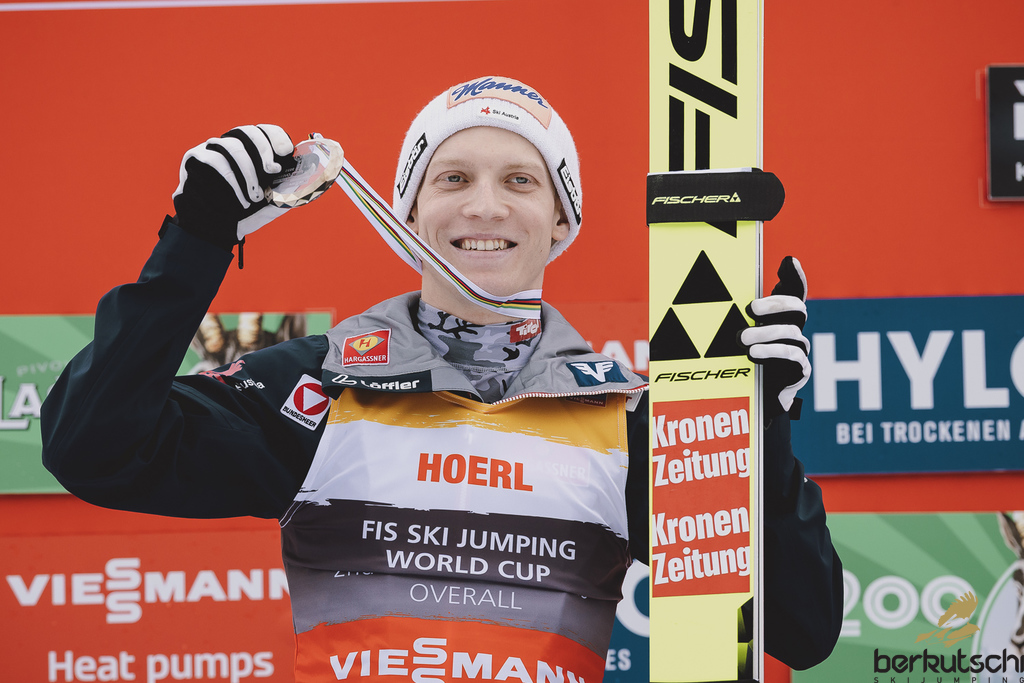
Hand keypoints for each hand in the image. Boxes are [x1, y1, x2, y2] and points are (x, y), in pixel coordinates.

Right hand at [172, 124, 295, 249]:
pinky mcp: (195, 158)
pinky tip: (241, 200)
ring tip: (254, 197)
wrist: (216, 231)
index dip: (275, 136)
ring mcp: (212, 149)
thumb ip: (291, 192)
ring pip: (233, 146)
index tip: (287, 151)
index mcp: (251, 151)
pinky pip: (216, 160)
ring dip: (249, 173)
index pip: (263, 131)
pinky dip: (232, 181)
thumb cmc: (246, 215)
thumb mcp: (273, 204)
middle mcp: (231, 145)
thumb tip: (313, 180)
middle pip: (248, 131)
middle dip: (264, 149)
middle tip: (273, 171)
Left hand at [739, 256, 810, 419]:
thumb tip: (714, 292)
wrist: (753, 400)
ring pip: (791, 332)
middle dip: (775, 304)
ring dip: (766, 334)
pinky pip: (793, 356)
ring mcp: (799, 349)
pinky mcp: (799, 370)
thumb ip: (736, 315)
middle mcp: (794, 329)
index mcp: (780, 317)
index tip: (788, 261)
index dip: (795, 276)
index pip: (794, 291)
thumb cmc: (743, 360)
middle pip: (797, 308)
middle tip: (750, 309)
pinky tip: (755, 354)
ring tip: (744, 340)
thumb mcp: (735, 335)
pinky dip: (773, 353)